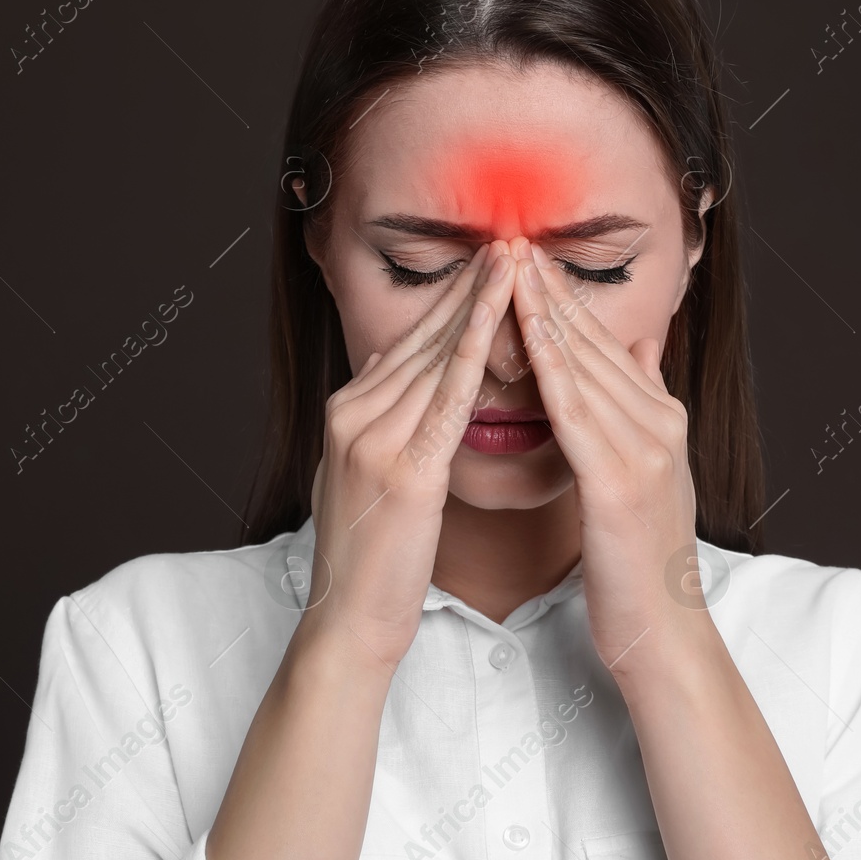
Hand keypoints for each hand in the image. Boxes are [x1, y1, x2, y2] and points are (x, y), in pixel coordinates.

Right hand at [301, 242, 517, 668]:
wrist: (348, 621)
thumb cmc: (370, 558)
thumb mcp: (361, 474)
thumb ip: (376, 419)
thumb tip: (389, 367)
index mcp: (347, 414)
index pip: (407, 342)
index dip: (450, 299)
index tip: (487, 262)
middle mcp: (353, 416)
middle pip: (421, 337)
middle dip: (469, 286)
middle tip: (508, 238)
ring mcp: (373, 440)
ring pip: (436, 356)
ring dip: (479, 304)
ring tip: (514, 260)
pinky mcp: (404, 470)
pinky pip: (447, 399)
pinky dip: (475, 353)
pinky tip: (502, 322)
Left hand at [508, 238, 705, 676]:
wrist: (662, 630)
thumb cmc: (638, 560)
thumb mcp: (646, 473)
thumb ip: (640, 410)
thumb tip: (639, 352)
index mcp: (661, 418)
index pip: (605, 342)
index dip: (564, 297)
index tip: (529, 256)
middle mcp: (658, 422)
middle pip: (594, 340)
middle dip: (550, 287)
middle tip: (513, 238)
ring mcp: (643, 447)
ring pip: (583, 363)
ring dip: (543, 309)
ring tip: (510, 264)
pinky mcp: (619, 478)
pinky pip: (574, 408)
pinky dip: (547, 364)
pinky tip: (520, 331)